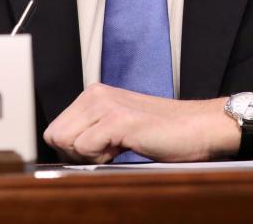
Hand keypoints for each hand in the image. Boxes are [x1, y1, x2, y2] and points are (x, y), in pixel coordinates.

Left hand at [42, 84, 252, 162]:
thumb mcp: (118, 128)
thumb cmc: (164, 133)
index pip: (54, 129)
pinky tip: (123, 149)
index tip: (97, 153)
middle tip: (107, 153)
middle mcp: (95, 94)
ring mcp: (105, 105)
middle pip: (55, 136)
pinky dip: (101, 158)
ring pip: (66, 142)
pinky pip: (85, 148)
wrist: (198, 128)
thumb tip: (65, 153)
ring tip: (117, 150)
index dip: (71, 150)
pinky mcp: (117, 119)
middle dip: (75, 154)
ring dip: (89, 156)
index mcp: (94, 95)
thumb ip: (92, 132)